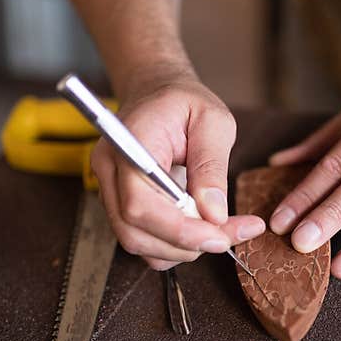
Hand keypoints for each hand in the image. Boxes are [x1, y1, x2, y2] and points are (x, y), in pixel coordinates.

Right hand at [92, 65, 265, 269]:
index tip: (220, 237)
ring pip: (137, 243)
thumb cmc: (184, 102)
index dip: (179, 230)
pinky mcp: (120, 204)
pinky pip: (142, 240)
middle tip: (229, 236)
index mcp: (128, 144)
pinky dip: (173, 245)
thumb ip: (212, 166)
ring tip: (219, 230)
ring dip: (182, 248)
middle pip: (135, 232)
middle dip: (186, 244)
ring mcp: (110, 191)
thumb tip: (214, 214)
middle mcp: (110, 171)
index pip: (140, 205)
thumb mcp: (213, 121)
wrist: (156, 92)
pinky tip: (200, 229)